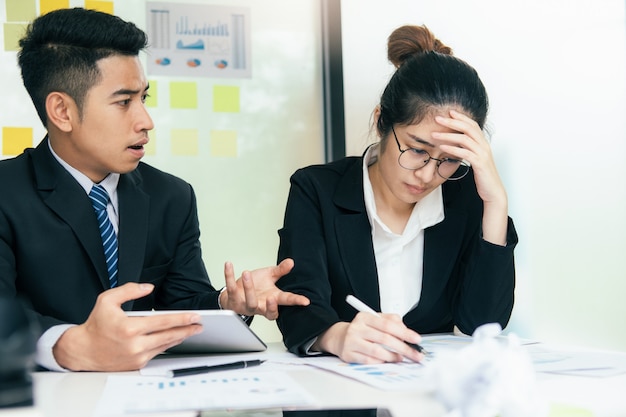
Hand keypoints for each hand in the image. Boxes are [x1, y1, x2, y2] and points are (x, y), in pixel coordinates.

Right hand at [53, 283, 202, 370]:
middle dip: (187, 329)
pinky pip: (158, 352)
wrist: (83, 350)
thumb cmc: (96, 325)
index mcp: (129, 327)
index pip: (163, 322)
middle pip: (169, 335)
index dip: (182, 319)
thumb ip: (129, 290)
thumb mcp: (107, 300)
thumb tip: (148, 287)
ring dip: (180, 337)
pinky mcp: (137, 364)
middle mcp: (135, 344)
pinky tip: (175, 338)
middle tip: (200, 324)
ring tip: (192, 330)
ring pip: (166, 345)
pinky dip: (168, 345)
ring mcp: (137, 356)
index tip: (195, 316)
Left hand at [219, 258, 309, 319]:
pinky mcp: (234, 299)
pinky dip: (229, 276)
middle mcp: (261, 305)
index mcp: (272, 299)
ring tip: (247, 273)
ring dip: (248, 287)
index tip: (305, 301)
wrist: (236, 294)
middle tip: (273, 298)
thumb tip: (291, 262)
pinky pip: (231, 288)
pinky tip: (229, 265)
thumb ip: (280, 270)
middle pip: (269, 312)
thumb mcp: (269, 276)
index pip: (286, 301)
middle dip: (271, 307)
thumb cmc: (255, 287)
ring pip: (250, 302)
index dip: (296, 301)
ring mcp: (247, 305)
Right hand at [314, 312, 423, 363]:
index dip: (404, 332)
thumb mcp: (374, 320)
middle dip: (403, 348)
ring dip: (392, 357)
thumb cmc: (362, 329)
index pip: (387, 324)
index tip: (416, 339)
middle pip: (384, 338)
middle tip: (414, 354)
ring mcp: (351, 342)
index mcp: (364, 317)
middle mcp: (357, 328)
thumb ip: (391, 321)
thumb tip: (405, 330)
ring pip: (377, 351)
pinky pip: (369, 361)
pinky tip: (386, 361)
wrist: (339, 338)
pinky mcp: (349, 354)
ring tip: (400, 358)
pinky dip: (380, 362)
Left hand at [434, 110, 508, 244]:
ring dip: (448, 135)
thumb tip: (454, 144)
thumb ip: (467, 150)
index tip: (449, 112)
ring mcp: (483, 154)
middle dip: (452, 122)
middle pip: (468, 128)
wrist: (493, 191)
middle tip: (437, 118)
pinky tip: (442, 147)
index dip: (461, 117)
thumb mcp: (474, 160)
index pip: (472, 125)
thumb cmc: (483, 177)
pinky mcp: (480, 163)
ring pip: (465, 139)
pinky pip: (465, 152)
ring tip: (434, 134)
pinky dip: (453, 148)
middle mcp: (484, 146)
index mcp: (483, 143)